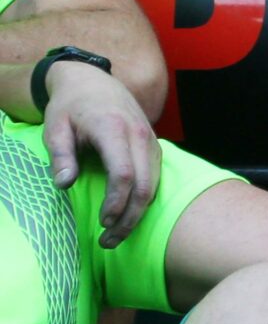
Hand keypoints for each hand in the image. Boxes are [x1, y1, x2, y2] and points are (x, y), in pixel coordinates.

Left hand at [41, 60, 159, 248]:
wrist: (92, 82)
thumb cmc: (70, 106)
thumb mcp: (55, 127)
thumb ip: (61, 156)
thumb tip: (64, 184)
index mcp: (114, 129)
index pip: (124, 174)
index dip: (116, 202)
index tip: (102, 222)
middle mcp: (139, 135)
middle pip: (145, 185)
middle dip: (129, 218)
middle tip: (109, 241)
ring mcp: (150, 141)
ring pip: (154, 185)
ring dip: (138, 213)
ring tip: (117, 234)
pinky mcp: (153, 146)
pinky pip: (155, 178)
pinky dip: (144, 200)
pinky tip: (128, 214)